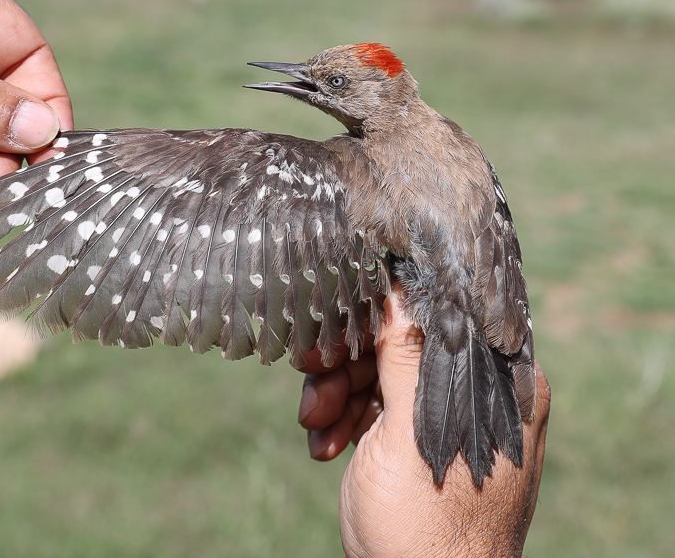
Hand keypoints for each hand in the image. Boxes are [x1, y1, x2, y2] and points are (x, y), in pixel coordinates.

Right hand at [298, 288, 550, 556]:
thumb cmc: (429, 527)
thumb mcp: (411, 433)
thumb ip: (406, 357)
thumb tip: (401, 288)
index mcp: (503, 385)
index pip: (444, 315)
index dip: (387, 309)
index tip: (341, 316)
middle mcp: (482, 398)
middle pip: (405, 346)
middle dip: (350, 363)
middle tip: (312, 374)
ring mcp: (450, 423)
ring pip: (383, 378)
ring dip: (339, 397)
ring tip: (315, 426)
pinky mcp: (421, 447)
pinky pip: (379, 413)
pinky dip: (347, 423)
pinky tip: (327, 448)